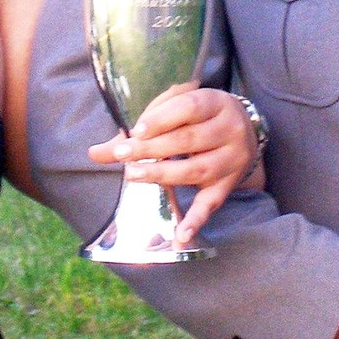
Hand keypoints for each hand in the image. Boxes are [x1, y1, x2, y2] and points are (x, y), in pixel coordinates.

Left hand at [87, 83, 265, 243]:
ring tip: (134, 175)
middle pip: (189, 139)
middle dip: (153, 148)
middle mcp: (230, 130)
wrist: (244, 130)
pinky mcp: (228, 185)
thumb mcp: (176, 110)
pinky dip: (196, 220)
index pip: (189, 107)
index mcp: (216, 103)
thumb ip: (140, 127)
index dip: (162, 119)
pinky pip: (212, 204)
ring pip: (197, 169)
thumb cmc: (198, 117)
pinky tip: (180, 235)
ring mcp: (232, 160)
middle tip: (123, 154)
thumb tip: (94, 153)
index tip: (137, 130)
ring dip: (164, 174)